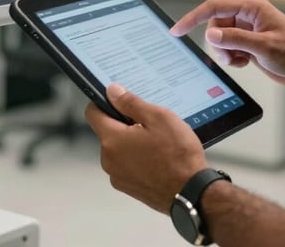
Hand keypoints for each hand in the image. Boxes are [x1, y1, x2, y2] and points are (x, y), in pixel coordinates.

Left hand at [85, 84, 207, 212]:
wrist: (191, 191)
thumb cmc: (177, 156)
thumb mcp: (158, 117)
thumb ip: (131, 103)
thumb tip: (113, 92)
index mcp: (112, 140)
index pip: (93, 113)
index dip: (104, 102)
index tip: (118, 99)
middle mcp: (109, 160)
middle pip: (108, 131)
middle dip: (124, 123)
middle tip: (148, 122)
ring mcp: (118, 176)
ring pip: (118, 148)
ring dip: (132, 141)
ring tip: (157, 141)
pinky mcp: (128, 186)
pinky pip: (126, 164)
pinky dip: (137, 157)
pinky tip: (157, 156)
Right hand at [170, 0, 284, 86]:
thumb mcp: (263, 47)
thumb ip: (235, 39)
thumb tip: (211, 34)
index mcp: (251, 6)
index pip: (214, 7)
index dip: (193, 18)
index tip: (177, 30)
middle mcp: (247, 14)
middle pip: (215, 25)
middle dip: (219, 44)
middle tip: (232, 57)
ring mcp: (247, 28)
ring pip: (220, 39)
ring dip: (226, 53)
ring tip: (242, 60)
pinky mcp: (248, 41)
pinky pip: (228, 48)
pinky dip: (232, 58)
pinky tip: (246, 62)